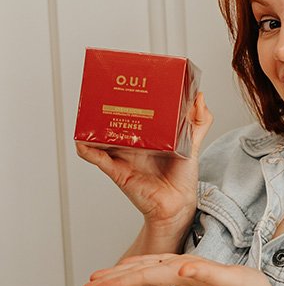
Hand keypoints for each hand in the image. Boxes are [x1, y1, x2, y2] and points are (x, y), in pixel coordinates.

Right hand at [76, 93, 212, 232]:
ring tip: (90, 108)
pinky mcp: (118, 171)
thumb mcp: (193, 143)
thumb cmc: (182, 176)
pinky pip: (98, 159)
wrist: (178, 204)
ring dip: (92, 124)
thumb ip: (199, 121)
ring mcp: (123, 156)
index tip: (129, 80)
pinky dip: (88, 150)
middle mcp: (133, 143)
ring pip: (101, 137)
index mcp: (149, 134)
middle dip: (107, 105)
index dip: (130, 97)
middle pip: (115, 121)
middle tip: (107, 89)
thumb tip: (199, 95)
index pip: (136, 112)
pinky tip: (82, 141)